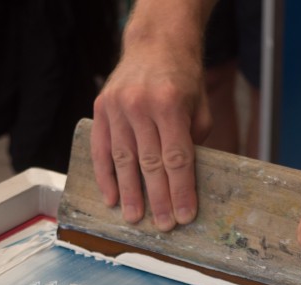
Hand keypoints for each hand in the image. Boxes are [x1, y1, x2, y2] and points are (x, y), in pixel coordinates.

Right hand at [91, 42, 210, 231]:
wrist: (156, 43)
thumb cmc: (183, 78)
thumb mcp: (199, 107)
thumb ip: (193, 142)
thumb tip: (187, 183)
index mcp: (170, 104)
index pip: (177, 158)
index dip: (181, 190)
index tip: (185, 216)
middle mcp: (141, 105)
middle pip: (150, 163)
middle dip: (158, 199)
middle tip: (163, 225)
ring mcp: (117, 107)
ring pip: (124, 160)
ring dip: (130, 193)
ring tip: (135, 218)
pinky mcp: (101, 108)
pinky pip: (101, 149)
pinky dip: (105, 176)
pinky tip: (111, 198)